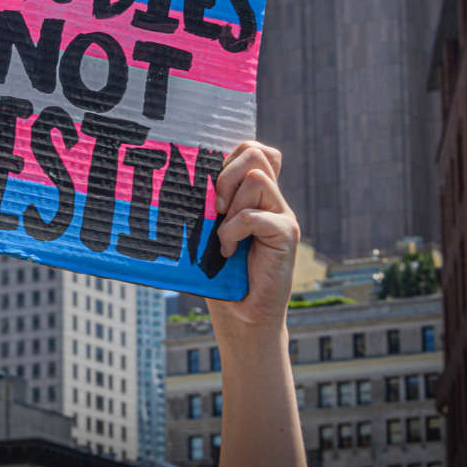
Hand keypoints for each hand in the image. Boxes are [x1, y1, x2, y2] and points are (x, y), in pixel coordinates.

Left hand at [206, 141, 299, 335]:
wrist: (242, 317)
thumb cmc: (219, 276)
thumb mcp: (207, 231)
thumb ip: (208, 204)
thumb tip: (180, 178)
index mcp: (254, 195)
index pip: (253, 149)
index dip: (230, 156)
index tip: (210, 187)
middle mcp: (272, 200)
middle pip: (257, 152)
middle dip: (227, 173)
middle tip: (215, 207)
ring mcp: (282, 216)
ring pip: (257, 179)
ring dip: (230, 207)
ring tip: (222, 235)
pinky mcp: (286, 236)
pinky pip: (256, 216)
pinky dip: (234, 232)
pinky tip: (228, 252)